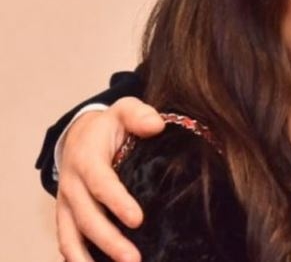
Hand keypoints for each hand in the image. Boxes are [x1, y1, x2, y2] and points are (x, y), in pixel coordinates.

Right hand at [56, 97, 164, 261]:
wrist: (80, 135)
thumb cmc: (110, 126)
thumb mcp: (124, 110)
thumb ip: (139, 115)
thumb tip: (156, 125)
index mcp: (87, 160)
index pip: (101, 184)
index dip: (117, 202)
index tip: (138, 220)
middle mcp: (72, 185)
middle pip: (87, 217)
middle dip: (109, 241)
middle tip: (133, 259)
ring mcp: (66, 204)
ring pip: (71, 236)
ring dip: (89, 258)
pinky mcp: (67, 216)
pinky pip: (67, 241)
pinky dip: (77, 258)